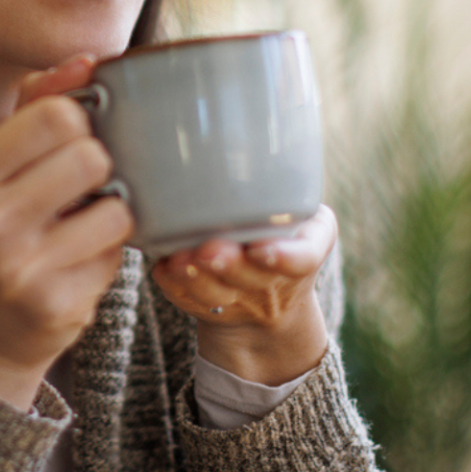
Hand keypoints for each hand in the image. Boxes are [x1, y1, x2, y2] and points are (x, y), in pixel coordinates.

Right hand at [0, 55, 133, 410]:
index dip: (82, 121)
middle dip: (101, 167)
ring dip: (113, 213)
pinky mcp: (56, 304)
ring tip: (86, 226)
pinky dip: (110, 254)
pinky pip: (119, 255)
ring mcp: (20, 267)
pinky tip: (81, 262)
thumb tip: (88, 61)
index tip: (75, 140)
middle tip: (84, 188)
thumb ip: (36, 104)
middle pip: (91, 155)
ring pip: (117, 208)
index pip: (56, 114)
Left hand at [151, 205, 335, 385]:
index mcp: (309, 247)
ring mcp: (247, 305)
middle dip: (227, 264)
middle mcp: (281, 284)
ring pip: (218, 296)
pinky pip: (191, 303)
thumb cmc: (281, 234)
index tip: (263, 251)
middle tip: (207, 250)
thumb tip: (238, 157)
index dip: (284, 257)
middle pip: (254, 278)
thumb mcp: (302, 216)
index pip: (304, 258)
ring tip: (178, 259)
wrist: (271, 297)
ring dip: (195, 279)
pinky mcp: (213, 314)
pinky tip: (161, 268)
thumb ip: (280, 198)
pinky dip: (173, 287)